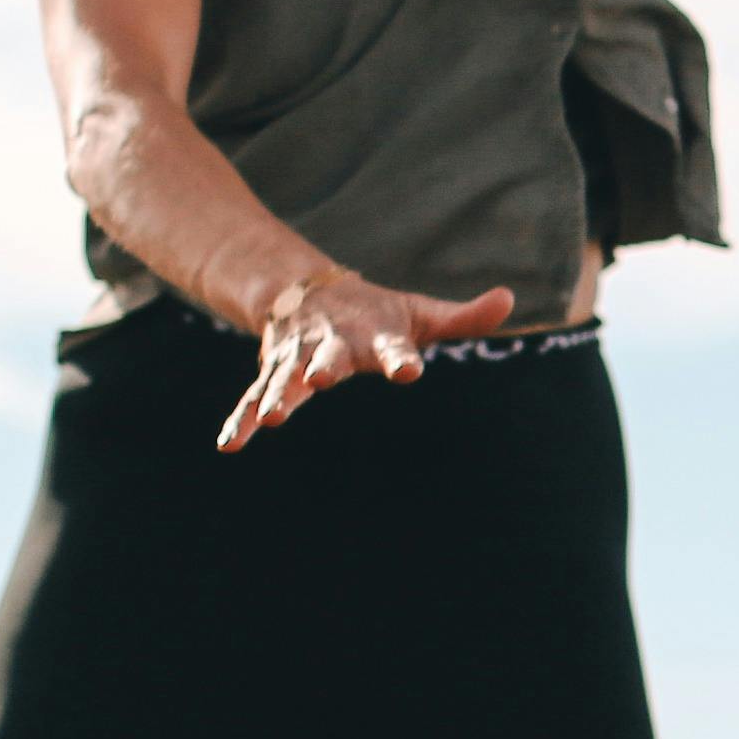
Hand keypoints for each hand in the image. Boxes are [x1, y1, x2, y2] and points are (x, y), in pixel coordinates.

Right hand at [220, 270, 516, 451]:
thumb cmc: (378, 314)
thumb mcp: (420, 314)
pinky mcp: (273, 374)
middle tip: (322, 379)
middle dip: (324, 368)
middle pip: (330, 359)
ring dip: (278, 397)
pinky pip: (252, 398)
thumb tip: (510, 298)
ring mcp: (299, 360)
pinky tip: (228, 445)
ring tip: (270, 419)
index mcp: (375, 335)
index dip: (402, 358)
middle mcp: (333, 346)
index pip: (394, 347)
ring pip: (286, 380)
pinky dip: (239, 420)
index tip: (408, 372)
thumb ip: (464, 318)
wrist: (310, 294)